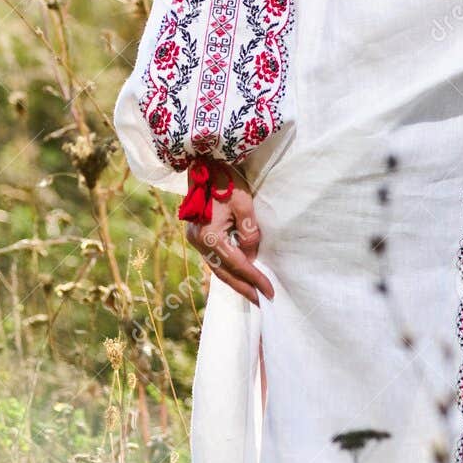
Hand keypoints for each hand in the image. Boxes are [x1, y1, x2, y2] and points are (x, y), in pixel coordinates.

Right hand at [182, 157, 275, 308]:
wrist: (202, 160)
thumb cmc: (224, 179)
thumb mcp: (244, 204)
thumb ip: (249, 233)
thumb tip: (251, 256)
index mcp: (208, 236)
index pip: (237, 264)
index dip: (254, 279)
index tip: (269, 292)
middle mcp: (197, 241)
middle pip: (222, 273)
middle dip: (242, 288)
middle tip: (261, 301)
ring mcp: (194, 238)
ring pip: (216, 267)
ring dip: (234, 280)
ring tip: (251, 291)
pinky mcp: (196, 233)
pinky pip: (213, 257)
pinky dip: (226, 267)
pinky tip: (237, 273)